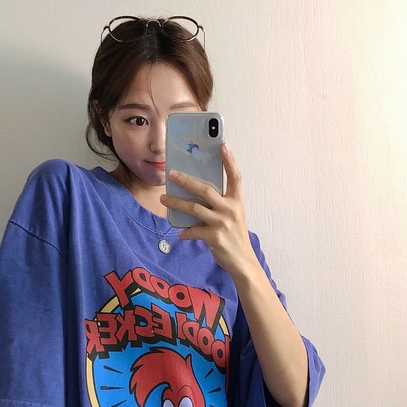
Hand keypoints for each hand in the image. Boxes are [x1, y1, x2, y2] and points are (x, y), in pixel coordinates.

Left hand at [160, 143, 256, 277]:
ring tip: (163, 198)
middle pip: (206, 189)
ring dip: (176, 203)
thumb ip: (220, 203)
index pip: (235, 176)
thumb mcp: (233, 215)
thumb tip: (196, 192)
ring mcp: (223, 223)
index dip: (229, 160)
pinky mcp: (215, 237)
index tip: (222, 144)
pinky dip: (185, 231)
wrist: (243, 261)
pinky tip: (180, 232)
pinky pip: (193, 230)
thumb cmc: (234, 235)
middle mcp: (231, 209)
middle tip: (172, 174)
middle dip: (186, 180)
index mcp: (237, 201)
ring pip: (194, 208)